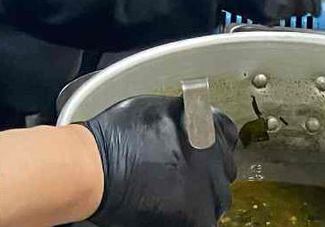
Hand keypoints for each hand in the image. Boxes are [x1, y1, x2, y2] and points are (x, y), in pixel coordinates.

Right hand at [84, 96, 237, 226]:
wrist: (96, 167)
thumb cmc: (116, 136)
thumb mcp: (160, 108)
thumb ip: (186, 116)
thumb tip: (192, 119)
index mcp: (208, 125)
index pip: (228, 134)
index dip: (214, 145)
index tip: (205, 154)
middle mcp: (215, 154)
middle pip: (223, 169)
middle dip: (208, 174)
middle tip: (183, 180)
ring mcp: (208, 185)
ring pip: (218, 197)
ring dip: (203, 198)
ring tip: (176, 200)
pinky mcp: (197, 214)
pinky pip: (205, 220)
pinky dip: (192, 218)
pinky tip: (172, 214)